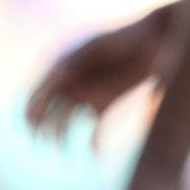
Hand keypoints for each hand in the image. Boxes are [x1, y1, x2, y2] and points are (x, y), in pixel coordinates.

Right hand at [26, 10, 172, 143]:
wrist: (156, 37)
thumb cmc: (127, 36)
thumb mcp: (98, 45)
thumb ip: (78, 60)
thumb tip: (59, 76)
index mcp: (63, 64)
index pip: (38, 90)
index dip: (32, 106)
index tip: (33, 119)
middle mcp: (71, 81)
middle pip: (44, 110)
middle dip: (39, 126)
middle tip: (42, 140)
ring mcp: (86, 93)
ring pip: (63, 122)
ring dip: (59, 137)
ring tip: (63, 151)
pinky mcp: (104, 103)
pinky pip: (93, 129)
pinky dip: (93, 143)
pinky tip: (96, 154)